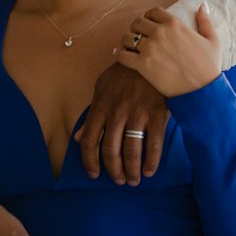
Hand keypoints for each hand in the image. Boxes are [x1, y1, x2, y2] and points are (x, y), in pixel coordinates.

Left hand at [74, 62, 169, 185]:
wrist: (151, 55)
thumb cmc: (125, 73)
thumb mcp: (102, 88)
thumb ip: (91, 114)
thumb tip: (78, 138)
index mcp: (101, 107)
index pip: (89, 141)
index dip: (89, 161)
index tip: (94, 174)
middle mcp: (116, 112)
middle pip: (110, 150)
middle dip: (113, 170)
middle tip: (119, 180)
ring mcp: (137, 113)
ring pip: (131, 150)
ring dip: (131, 170)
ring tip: (134, 180)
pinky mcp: (157, 113)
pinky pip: (153, 143)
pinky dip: (151, 161)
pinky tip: (149, 171)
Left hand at [117, 2, 221, 98]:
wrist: (202, 90)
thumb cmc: (209, 67)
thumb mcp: (212, 40)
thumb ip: (205, 21)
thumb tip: (202, 5)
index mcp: (174, 23)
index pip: (152, 12)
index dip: (149, 18)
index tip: (149, 26)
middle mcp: (160, 32)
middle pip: (136, 23)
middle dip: (136, 29)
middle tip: (139, 39)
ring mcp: (150, 48)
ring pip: (127, 38)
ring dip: (127, 42)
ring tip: (131, 49)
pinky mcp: (142, 65)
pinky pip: (122, 55)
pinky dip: (121, 56)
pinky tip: (125, 58)